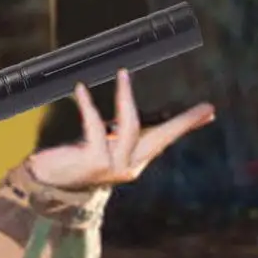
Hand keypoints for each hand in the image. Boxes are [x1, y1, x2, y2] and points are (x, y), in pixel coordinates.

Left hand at [25, 68, 214, 190]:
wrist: (48, 183)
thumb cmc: (75, 158)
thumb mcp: (103, 144)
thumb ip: (120, 130)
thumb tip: (134, 107)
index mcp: (134, 161)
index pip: (165, 139)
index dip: (187, 124)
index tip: (209, 111)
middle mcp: (128, 167)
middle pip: (162, 139)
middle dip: (184, 122)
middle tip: (206, 108)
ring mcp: (113, 166)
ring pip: (130, 127)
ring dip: (126, 98)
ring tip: (123, 74)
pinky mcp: (95, 162)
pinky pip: (94, 127)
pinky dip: (88, 106)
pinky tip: (81, 90)